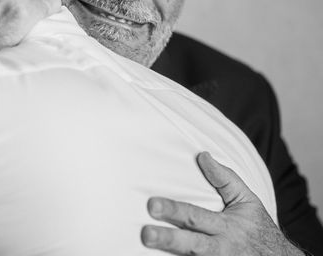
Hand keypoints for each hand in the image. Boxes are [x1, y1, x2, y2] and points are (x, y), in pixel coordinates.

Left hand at [141, 152, 303, 254]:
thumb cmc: (257, 228)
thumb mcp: (247, 200)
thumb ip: (225, 179)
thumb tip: (202, 155)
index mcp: (227, 226)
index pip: (195, 216)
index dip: (173, 210)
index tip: (151, 204)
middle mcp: (221, 248)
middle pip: (191, 244)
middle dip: (167, 239)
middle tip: (145, 233)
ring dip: (168, 254)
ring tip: (146, 247)